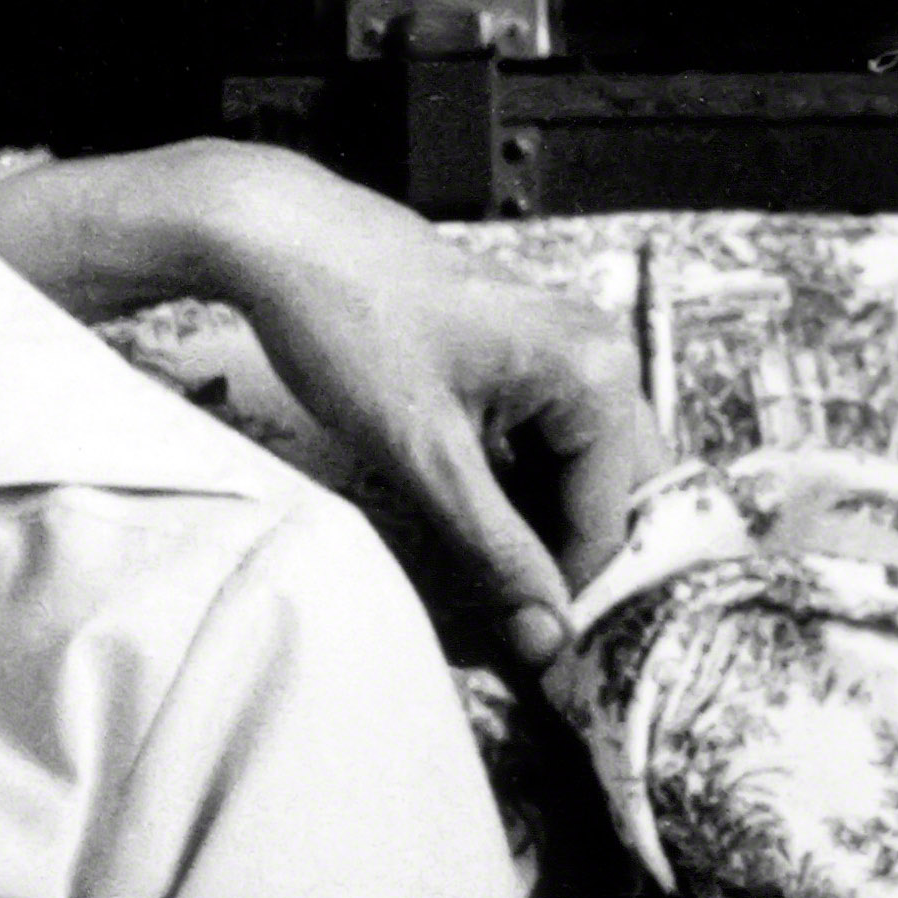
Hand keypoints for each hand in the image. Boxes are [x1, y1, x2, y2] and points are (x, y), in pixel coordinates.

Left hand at [205, 167, 655, 673]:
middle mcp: (601, 356)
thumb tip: (545, 634)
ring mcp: (565, 351)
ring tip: (489, 584)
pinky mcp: (523, 357)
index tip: (535, 659)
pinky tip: (472, 524)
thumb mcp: (425, 456)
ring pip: (578, 473)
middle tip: (515, 629)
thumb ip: (492, 549)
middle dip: (566, 562)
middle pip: (613, 495)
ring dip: (540, 530)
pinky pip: (545, 443)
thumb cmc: (351, 324)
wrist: (284, 238)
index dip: (570, 594)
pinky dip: (517, 491)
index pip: (609, 520)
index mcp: (599, 375)